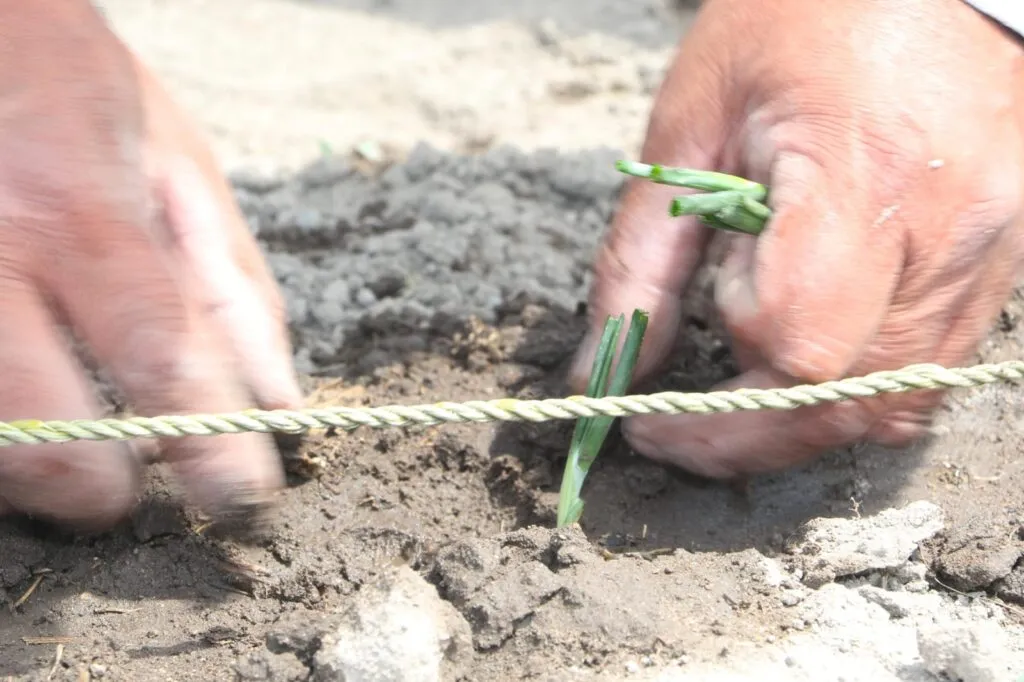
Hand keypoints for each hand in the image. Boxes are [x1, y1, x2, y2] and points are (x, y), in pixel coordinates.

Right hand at [0, 3, 300, 528]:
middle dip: (97, 486)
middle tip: (126, 479)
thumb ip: (235, 294)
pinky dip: (1, 422)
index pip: (157, 353)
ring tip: (72, 419)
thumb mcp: (184, 172)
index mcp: (77, 211)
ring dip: (37, 460)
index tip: (240, 495)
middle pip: (38, 435)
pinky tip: (29, 383)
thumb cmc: (82, 96)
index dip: (207, 442)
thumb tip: (276, 404)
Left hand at [571, 0, 1023, 477]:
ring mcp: (991, 253)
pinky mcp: (1003, 265)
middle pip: (846, 397)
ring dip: (798, 423)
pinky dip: (855, 393)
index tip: (656, 388)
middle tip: (674, 432)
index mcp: (862, 173)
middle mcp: (948, 229)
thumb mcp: (692, 121)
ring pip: (894, 403)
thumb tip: (603, 368)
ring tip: (731, 398)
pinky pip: (932, 371)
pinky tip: (802, 366)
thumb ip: (640, 256)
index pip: (797, 337)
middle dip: (746, 436)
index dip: (721, 377)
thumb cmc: (804, 19)